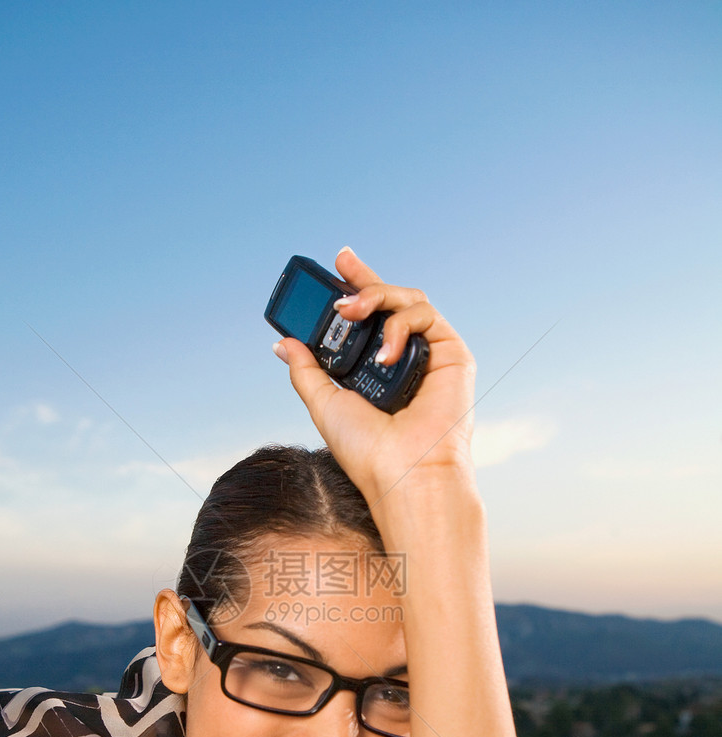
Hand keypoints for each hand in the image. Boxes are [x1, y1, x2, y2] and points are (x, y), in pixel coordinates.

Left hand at [273, 247, 476, 505]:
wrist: (404, 471)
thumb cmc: (369, 451)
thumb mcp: (325, 403)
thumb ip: (307, 371)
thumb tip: (283, 343)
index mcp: (376, 371)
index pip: (367, 319)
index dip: (356, 286)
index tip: (336, 264)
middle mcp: (405, 359)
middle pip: (390, 302)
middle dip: (365, 279)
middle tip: (341, 269)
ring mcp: (429, 355)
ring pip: (408, 301)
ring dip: (376, 296)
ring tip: (352, 311)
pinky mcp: (452, 354)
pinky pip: (426, 315)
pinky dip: (400, 325)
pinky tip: (386, 352)